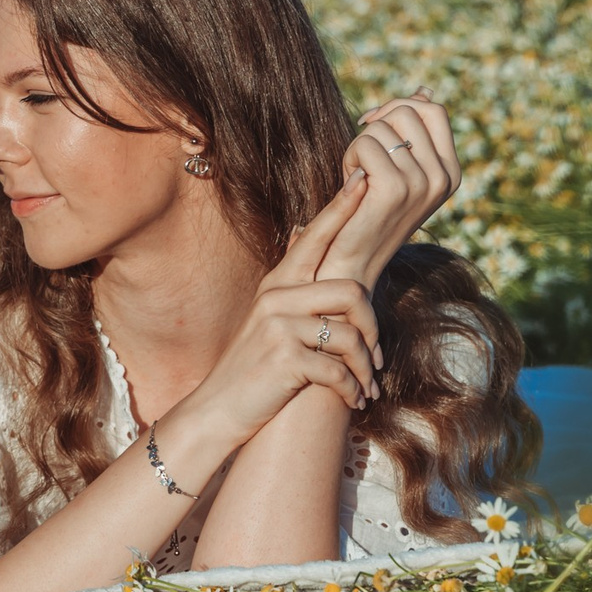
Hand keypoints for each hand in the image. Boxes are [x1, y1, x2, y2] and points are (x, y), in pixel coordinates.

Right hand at [183, 172, 382, 432]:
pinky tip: (352, 401)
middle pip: (351, 290)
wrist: (217, 411)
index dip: (341, 209)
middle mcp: (276, 297)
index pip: (315, 237)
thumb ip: (291, 282)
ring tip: (364, 387)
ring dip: (364, 368)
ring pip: (349, 333)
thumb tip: (301, 231)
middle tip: (375, 359)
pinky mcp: (284, 358)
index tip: (363, 180)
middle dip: (373, 328)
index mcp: (277, 284)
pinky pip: (338, 369)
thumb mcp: (269, 318)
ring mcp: (278, 325)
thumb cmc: (252, 368)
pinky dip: (352, 390)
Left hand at [315, 88, 461, 289]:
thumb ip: (413, 132)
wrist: (353, 262)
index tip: (373, 126)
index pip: (433, 110)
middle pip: (407, 111)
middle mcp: (444, 177)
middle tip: (365, 159)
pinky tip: (353, 185)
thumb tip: (424, 91)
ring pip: (381, 128)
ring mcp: (423, 183)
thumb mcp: (399, 168)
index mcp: (451, 172)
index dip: (399, 107)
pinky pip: (364, 144)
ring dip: (359, 147)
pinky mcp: (395, 188)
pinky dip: (349, 159)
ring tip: (360, 179)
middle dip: (376, 126)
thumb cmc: (368, 211)